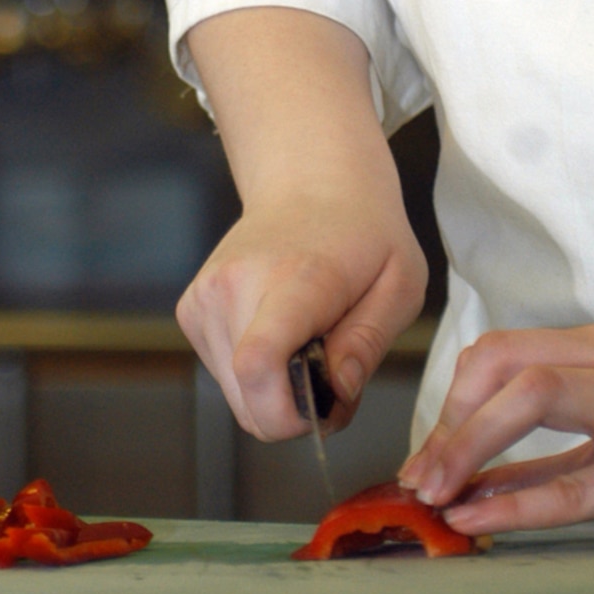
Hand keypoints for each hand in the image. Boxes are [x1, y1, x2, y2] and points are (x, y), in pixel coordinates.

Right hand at [177, 187, 427, 441]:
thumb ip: (370, 342)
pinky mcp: (191, 309)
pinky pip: (225, 377)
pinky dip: (257, 373)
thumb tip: (337, 394)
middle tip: (336, 367)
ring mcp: (205, 296)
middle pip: (250, 402)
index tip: (330, 399)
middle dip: (298, 408)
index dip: (291, 413)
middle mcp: (234, 286)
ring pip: (238, 399)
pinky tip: (283, 331)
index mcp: (293, 279)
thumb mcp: (401, 282)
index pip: (258, 364)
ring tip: (311, 340)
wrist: (311, 181)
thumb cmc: (364, 233)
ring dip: (278, 390)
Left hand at [398, 325, 593, 538]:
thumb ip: (558, 424)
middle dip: (451, 419)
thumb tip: (476, 460)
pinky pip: (571, 487)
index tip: (437, 446)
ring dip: (468, 449)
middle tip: (425, 473)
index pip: (504, 349)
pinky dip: (514, 503)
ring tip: (434, 493)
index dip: (456, 396)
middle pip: (506, 365)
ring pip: (531, 402)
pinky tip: (478, 519)